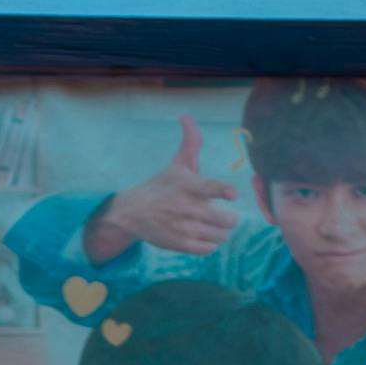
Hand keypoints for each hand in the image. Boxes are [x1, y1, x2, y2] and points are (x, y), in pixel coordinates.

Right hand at [89, 116, 241, 263]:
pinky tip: (202, 235)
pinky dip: (210, 243)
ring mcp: (184, 228)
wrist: (132, 212)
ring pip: (221, 236)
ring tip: (214, 226)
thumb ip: (190, 142)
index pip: (211, 188)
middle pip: (227, 220)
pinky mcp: (180, 245)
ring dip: (222, 232)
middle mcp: (187, 208)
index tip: (233, 194)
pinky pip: (209, 249)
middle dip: (231, 218)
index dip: (224, 191)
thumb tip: (186, 116)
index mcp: (188, 186)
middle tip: (226, 216)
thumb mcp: (177, 164)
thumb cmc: (162, 185)